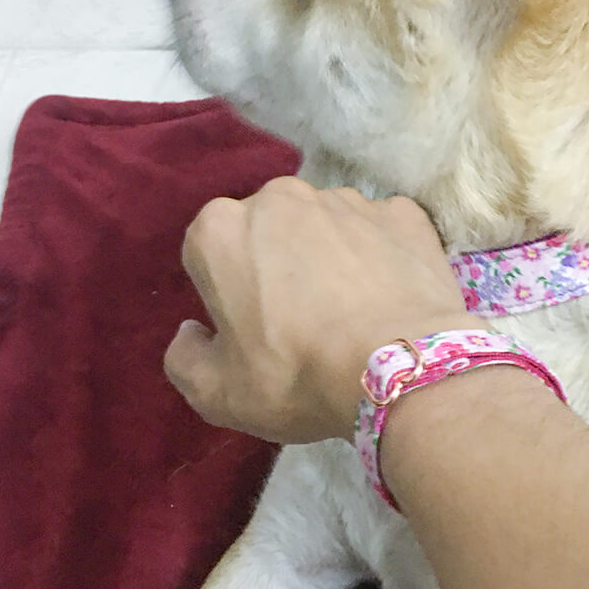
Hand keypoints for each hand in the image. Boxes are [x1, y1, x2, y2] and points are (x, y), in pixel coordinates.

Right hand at [164, 177, 477, 442]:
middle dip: (277, 264)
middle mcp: (281, 196)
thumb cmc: (297, 376)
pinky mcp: (402, 211)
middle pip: (269, 230)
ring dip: (330, 255)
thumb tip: (192, 332)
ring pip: (326, 225)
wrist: (403, 367)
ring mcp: (347, 199)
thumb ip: (185, 357)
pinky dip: (382, 255)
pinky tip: (390, 296)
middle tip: (301, 322)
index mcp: (221, 228)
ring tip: (352, 312)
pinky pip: (381, 230)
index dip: (227, 293)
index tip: (250, 329)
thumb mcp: (217, 392)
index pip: (210, 253)